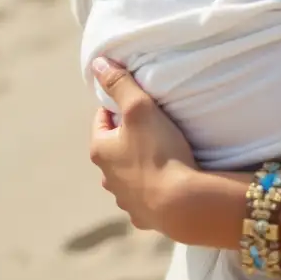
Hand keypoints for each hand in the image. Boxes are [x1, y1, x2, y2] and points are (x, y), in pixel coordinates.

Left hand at [89, 58, 197, 236]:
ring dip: (138, 164)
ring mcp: (123, 199)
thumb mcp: (139, 107)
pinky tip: (167, 181)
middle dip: (128, 137)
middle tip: (153, 126)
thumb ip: (119, 84)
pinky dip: (151, 188)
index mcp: (101, 150)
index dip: (118, 107)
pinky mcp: (142, 215)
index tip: (137, 101)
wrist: (182, 202)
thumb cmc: (159, 150)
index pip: (102, 120)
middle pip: (114, 148)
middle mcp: (106, 177)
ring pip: (127, 174)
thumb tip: (98, 63)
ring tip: (162, 153)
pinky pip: (143, 196)